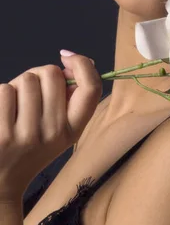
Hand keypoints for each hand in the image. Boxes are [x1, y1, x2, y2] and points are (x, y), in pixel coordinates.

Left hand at [0, 52, 101, 201]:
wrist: (0, 182)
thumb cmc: (30, 146)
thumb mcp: (59, 129)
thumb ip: (69, 97)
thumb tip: (75, 60)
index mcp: (73, 130)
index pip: (91, 88)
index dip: (82, 64)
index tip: (67, 57)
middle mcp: (54, 133)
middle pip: (52, 73)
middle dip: (40, 74)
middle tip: (32, 92)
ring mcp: (27, 135)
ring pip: (27, 79)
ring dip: (18, 85)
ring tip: (16, 105)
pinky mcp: (2, 134)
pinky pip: (5, 90)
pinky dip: (2, 94)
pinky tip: (3, 112)